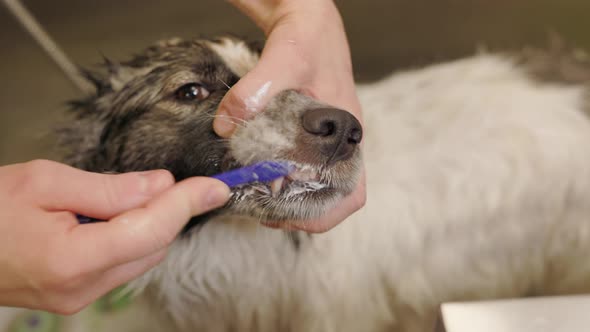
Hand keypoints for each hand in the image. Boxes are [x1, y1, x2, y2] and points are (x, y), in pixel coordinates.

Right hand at [0, 160, 228, 312]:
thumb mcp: (44, 181)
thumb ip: (108, 188)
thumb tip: (160, 185)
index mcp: (71, 260)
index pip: (150, 230)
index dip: (186, 204)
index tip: (216, 187)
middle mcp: (81, 289)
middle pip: (152, 247)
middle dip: (167, 211)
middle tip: (160, 182)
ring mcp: (78, 298)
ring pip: (141, 257)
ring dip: (147, 224)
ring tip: (117, 198)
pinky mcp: (75, 296)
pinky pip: (121, 264)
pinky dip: (129, 238)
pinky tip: (106, 217)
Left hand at [217, 0, 365, 231]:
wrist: (308, 17)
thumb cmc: (308, 36)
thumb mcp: (285, 58)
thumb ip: (256, 90)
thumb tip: (227, 126)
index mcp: (347, 134)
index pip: (351, 193)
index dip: (325, 214)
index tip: (289, 216)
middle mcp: (339, 143)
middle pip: (331, 199)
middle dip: (299, 213)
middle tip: (264, 212)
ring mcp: (324, 140)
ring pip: (316, 186)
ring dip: (290, 200)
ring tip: (258, 199)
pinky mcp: (307, 132)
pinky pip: (301, 166)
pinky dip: (283, 178)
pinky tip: (258, 173)